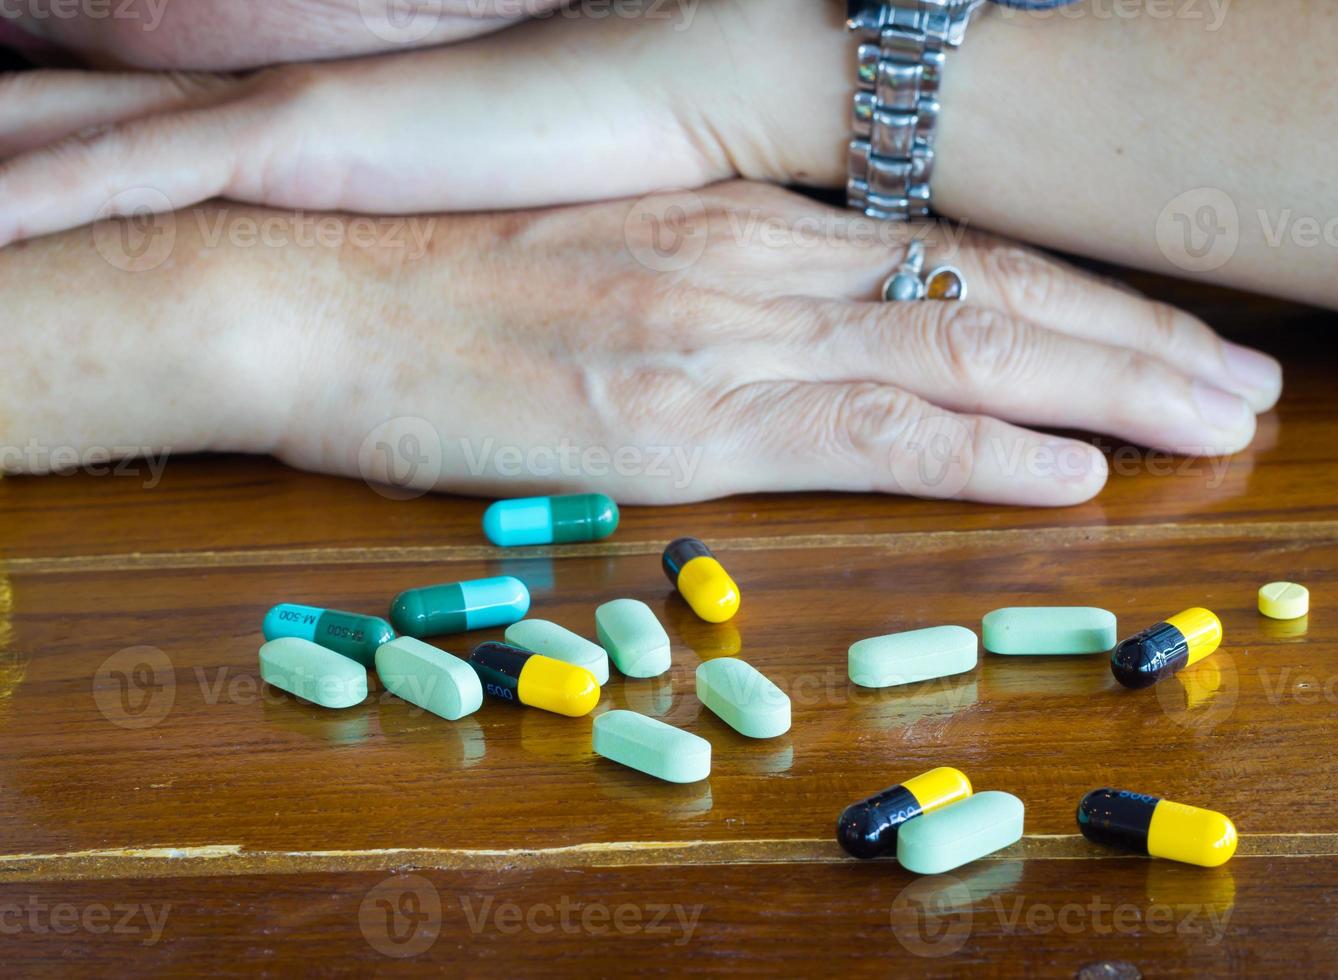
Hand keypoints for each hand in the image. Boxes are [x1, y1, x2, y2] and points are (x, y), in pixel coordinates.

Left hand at [0, 0, 792, 247]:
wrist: (648, 81)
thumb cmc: (586, 148)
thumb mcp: (471, 216)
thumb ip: (407, 233)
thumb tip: (393, 283)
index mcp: (299, 118)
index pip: (142, 129)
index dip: (51, 134)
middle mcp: (263, 101)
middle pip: (78, 109)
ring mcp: (268, 110)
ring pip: (74, 132)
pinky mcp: (290, 135)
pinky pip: (128, 169)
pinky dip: (37, 194)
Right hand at [260, 182, 1277, 503]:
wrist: (300, 287)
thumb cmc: (434, 276)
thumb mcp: (605, 252)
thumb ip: (716, 283)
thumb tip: (799, 324)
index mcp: (741, 220)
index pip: (947, 248)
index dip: (1073, 290)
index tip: (1163, 323)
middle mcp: (756, 259)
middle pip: (990, 290)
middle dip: (1134, 334)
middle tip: (1242, 376)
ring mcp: (724, 331)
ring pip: (960, 354)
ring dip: (1105, 390)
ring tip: (1216, 423)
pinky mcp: (678, 416)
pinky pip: (862, 430)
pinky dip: (978, 454)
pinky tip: (1071, 472)